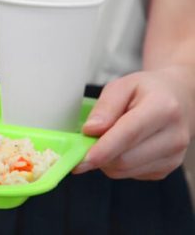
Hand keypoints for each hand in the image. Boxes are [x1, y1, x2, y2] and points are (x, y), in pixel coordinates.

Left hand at [73, 67, 194, 179]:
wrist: (179, 99)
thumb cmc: (147, 91)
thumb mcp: (122, 86)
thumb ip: (105, 107)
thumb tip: (91, 130)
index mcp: (163, 108)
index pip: (128, 135)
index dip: (103, 149)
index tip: (81, 159)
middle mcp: (174, 136)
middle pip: (125, 159)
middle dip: (98, 154)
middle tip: (85, 142)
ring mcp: (173, 156)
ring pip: (125, 170)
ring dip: (106, 160)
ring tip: (107, 139)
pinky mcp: (167, 169)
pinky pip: (131, 174)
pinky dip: (118, 164)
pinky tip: (123, 146)